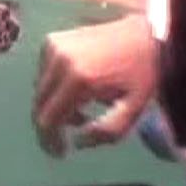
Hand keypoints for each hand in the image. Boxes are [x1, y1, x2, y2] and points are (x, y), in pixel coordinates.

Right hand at [33, 12, 158, 158]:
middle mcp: (59, 61)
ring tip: (81, 114)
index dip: (49, 141)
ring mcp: (53, 47)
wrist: (146, 32)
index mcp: (79, 78)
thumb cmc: (143, 72)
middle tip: (66, 139)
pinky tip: (77, 91)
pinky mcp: (53, 40)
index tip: (60, 153)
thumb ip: (107, 132)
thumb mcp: (134, 108)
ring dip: (54, 107)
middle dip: (50, 126)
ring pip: (40, 90)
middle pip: (39, 105)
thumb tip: (77, 142)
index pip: (48, 118)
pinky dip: (55, 88)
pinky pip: (44, 74)